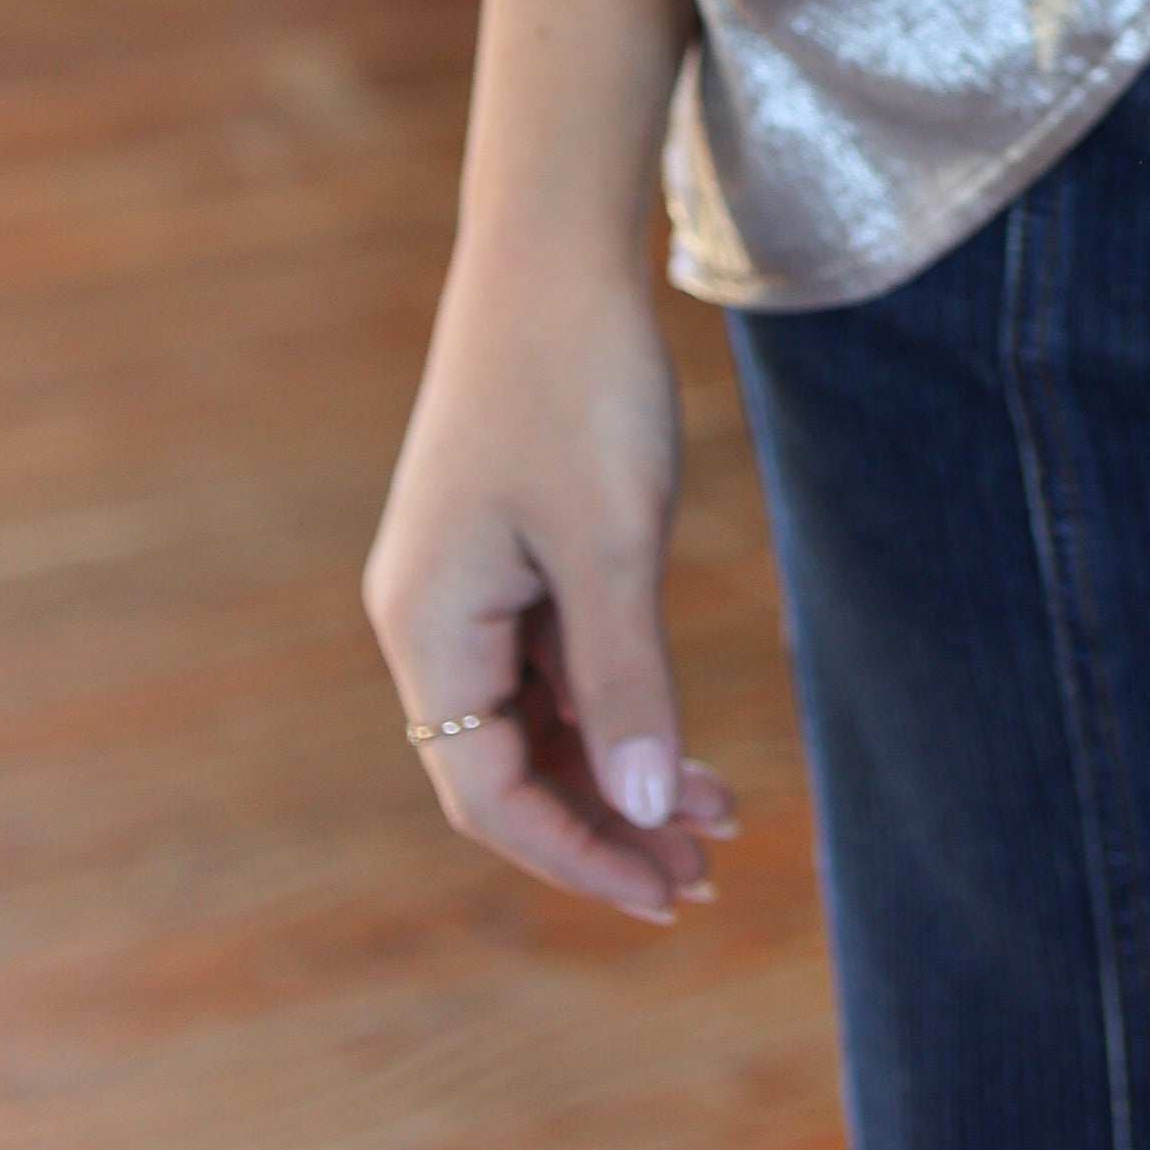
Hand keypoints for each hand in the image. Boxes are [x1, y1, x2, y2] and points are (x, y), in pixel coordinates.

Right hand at [364, 234, 738, 922]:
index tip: (664, 895)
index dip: (576, 855)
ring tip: (721, 820)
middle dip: (607, 828)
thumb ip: (626, 682)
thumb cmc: (577, 385)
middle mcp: (430, 620)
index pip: (487, 794)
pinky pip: (553, 665)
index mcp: (427, 627)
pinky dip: (617, 707)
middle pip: (509, 770)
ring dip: (622, 774)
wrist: (554, 254)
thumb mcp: (613, 541)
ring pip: (539, 722)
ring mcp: (466, 588)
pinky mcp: (506, 556)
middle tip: (707, 878)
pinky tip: (687, 739)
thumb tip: (649, 810)